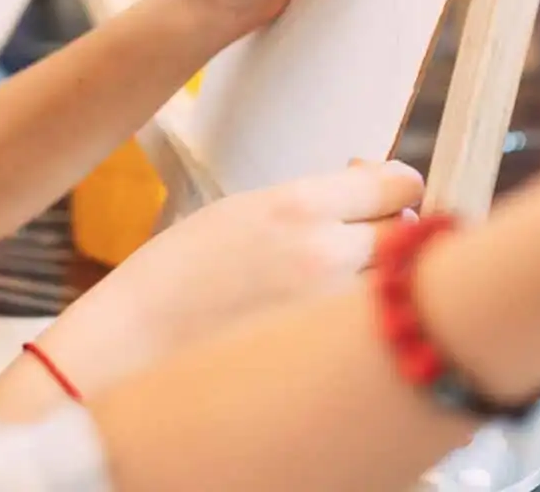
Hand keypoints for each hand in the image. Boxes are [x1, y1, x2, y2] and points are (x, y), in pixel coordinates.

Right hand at [0, 161, 423, 415]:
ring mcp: (327, 310)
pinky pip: (366, 328)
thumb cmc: (177, 275)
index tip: (395, 192)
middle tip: (380, 236)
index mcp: (297, 205)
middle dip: (399, 231)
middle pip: (408, 233)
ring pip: (396, 284)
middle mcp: (323, 253)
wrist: (130, 344)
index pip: (395, 184)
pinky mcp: (321, 354)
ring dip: (386, 278)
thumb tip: (365, 184)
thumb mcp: (240, 211)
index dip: (399, 186)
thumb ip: (310, 201)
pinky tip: (333, 321)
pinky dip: (364, 321)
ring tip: (352, 281)